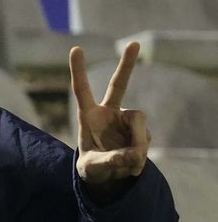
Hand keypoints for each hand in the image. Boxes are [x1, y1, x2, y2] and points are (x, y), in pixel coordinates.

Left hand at [70, 42, 149, 193]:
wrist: (108, 178)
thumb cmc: (92, 170)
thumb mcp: (92, 169)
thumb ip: (109, 162)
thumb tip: (131, 155)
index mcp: (89, 117)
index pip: (81, 91)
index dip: (78, 71)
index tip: (76, 48)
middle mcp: (109, 113)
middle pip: (119, 85)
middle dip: (127, 64)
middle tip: (134, 43)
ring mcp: (127, 120)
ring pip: (139, 126)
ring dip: (137, 146)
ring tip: (128, 164)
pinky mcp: (141, 131)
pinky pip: (145, 141)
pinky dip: (140, 157)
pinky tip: (132, 167)